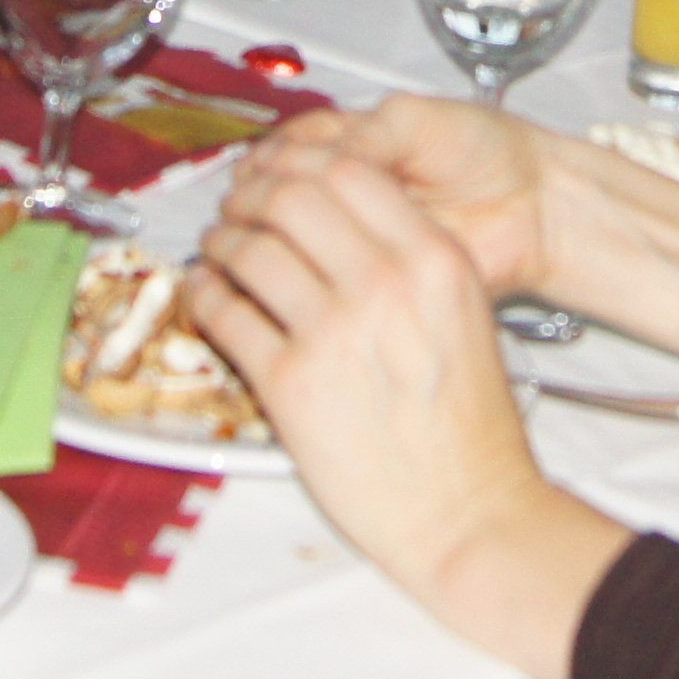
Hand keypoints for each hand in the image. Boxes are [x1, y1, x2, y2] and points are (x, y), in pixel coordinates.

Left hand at [190, 152, 622, 678]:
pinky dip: (206, 296)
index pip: (350, 170)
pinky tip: (208, 295)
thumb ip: (414, 262)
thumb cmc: (471, 428)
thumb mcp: (466, 315)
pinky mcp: (289, 384)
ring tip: (218, 249)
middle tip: (240, 208)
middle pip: (291, 197)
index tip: (283, 178)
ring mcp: (333, 332)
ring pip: (250, 250)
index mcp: (435, 260)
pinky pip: (227, 315)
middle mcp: (384, 283)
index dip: (302, 166)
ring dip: (222, 242)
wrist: (468, 511)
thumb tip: (342, 226)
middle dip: (253, 196)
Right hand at [230, 99, 555, 299]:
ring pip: (302, 235)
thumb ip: (368, 136)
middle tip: (238, 215)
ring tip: (252, 242)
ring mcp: (364, 231)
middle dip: (259, 201)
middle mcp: (354, 187)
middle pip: (286, 192)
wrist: (537, 204)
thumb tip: (316, 160)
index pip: (293, 149)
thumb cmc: (490, 151)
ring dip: (273, 238)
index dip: (267, 163)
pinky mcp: (379, 271)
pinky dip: (304, 274)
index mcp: (357, 142)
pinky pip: (333, 274)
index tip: (245, 178)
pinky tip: (287, 276)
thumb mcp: (421, 123)